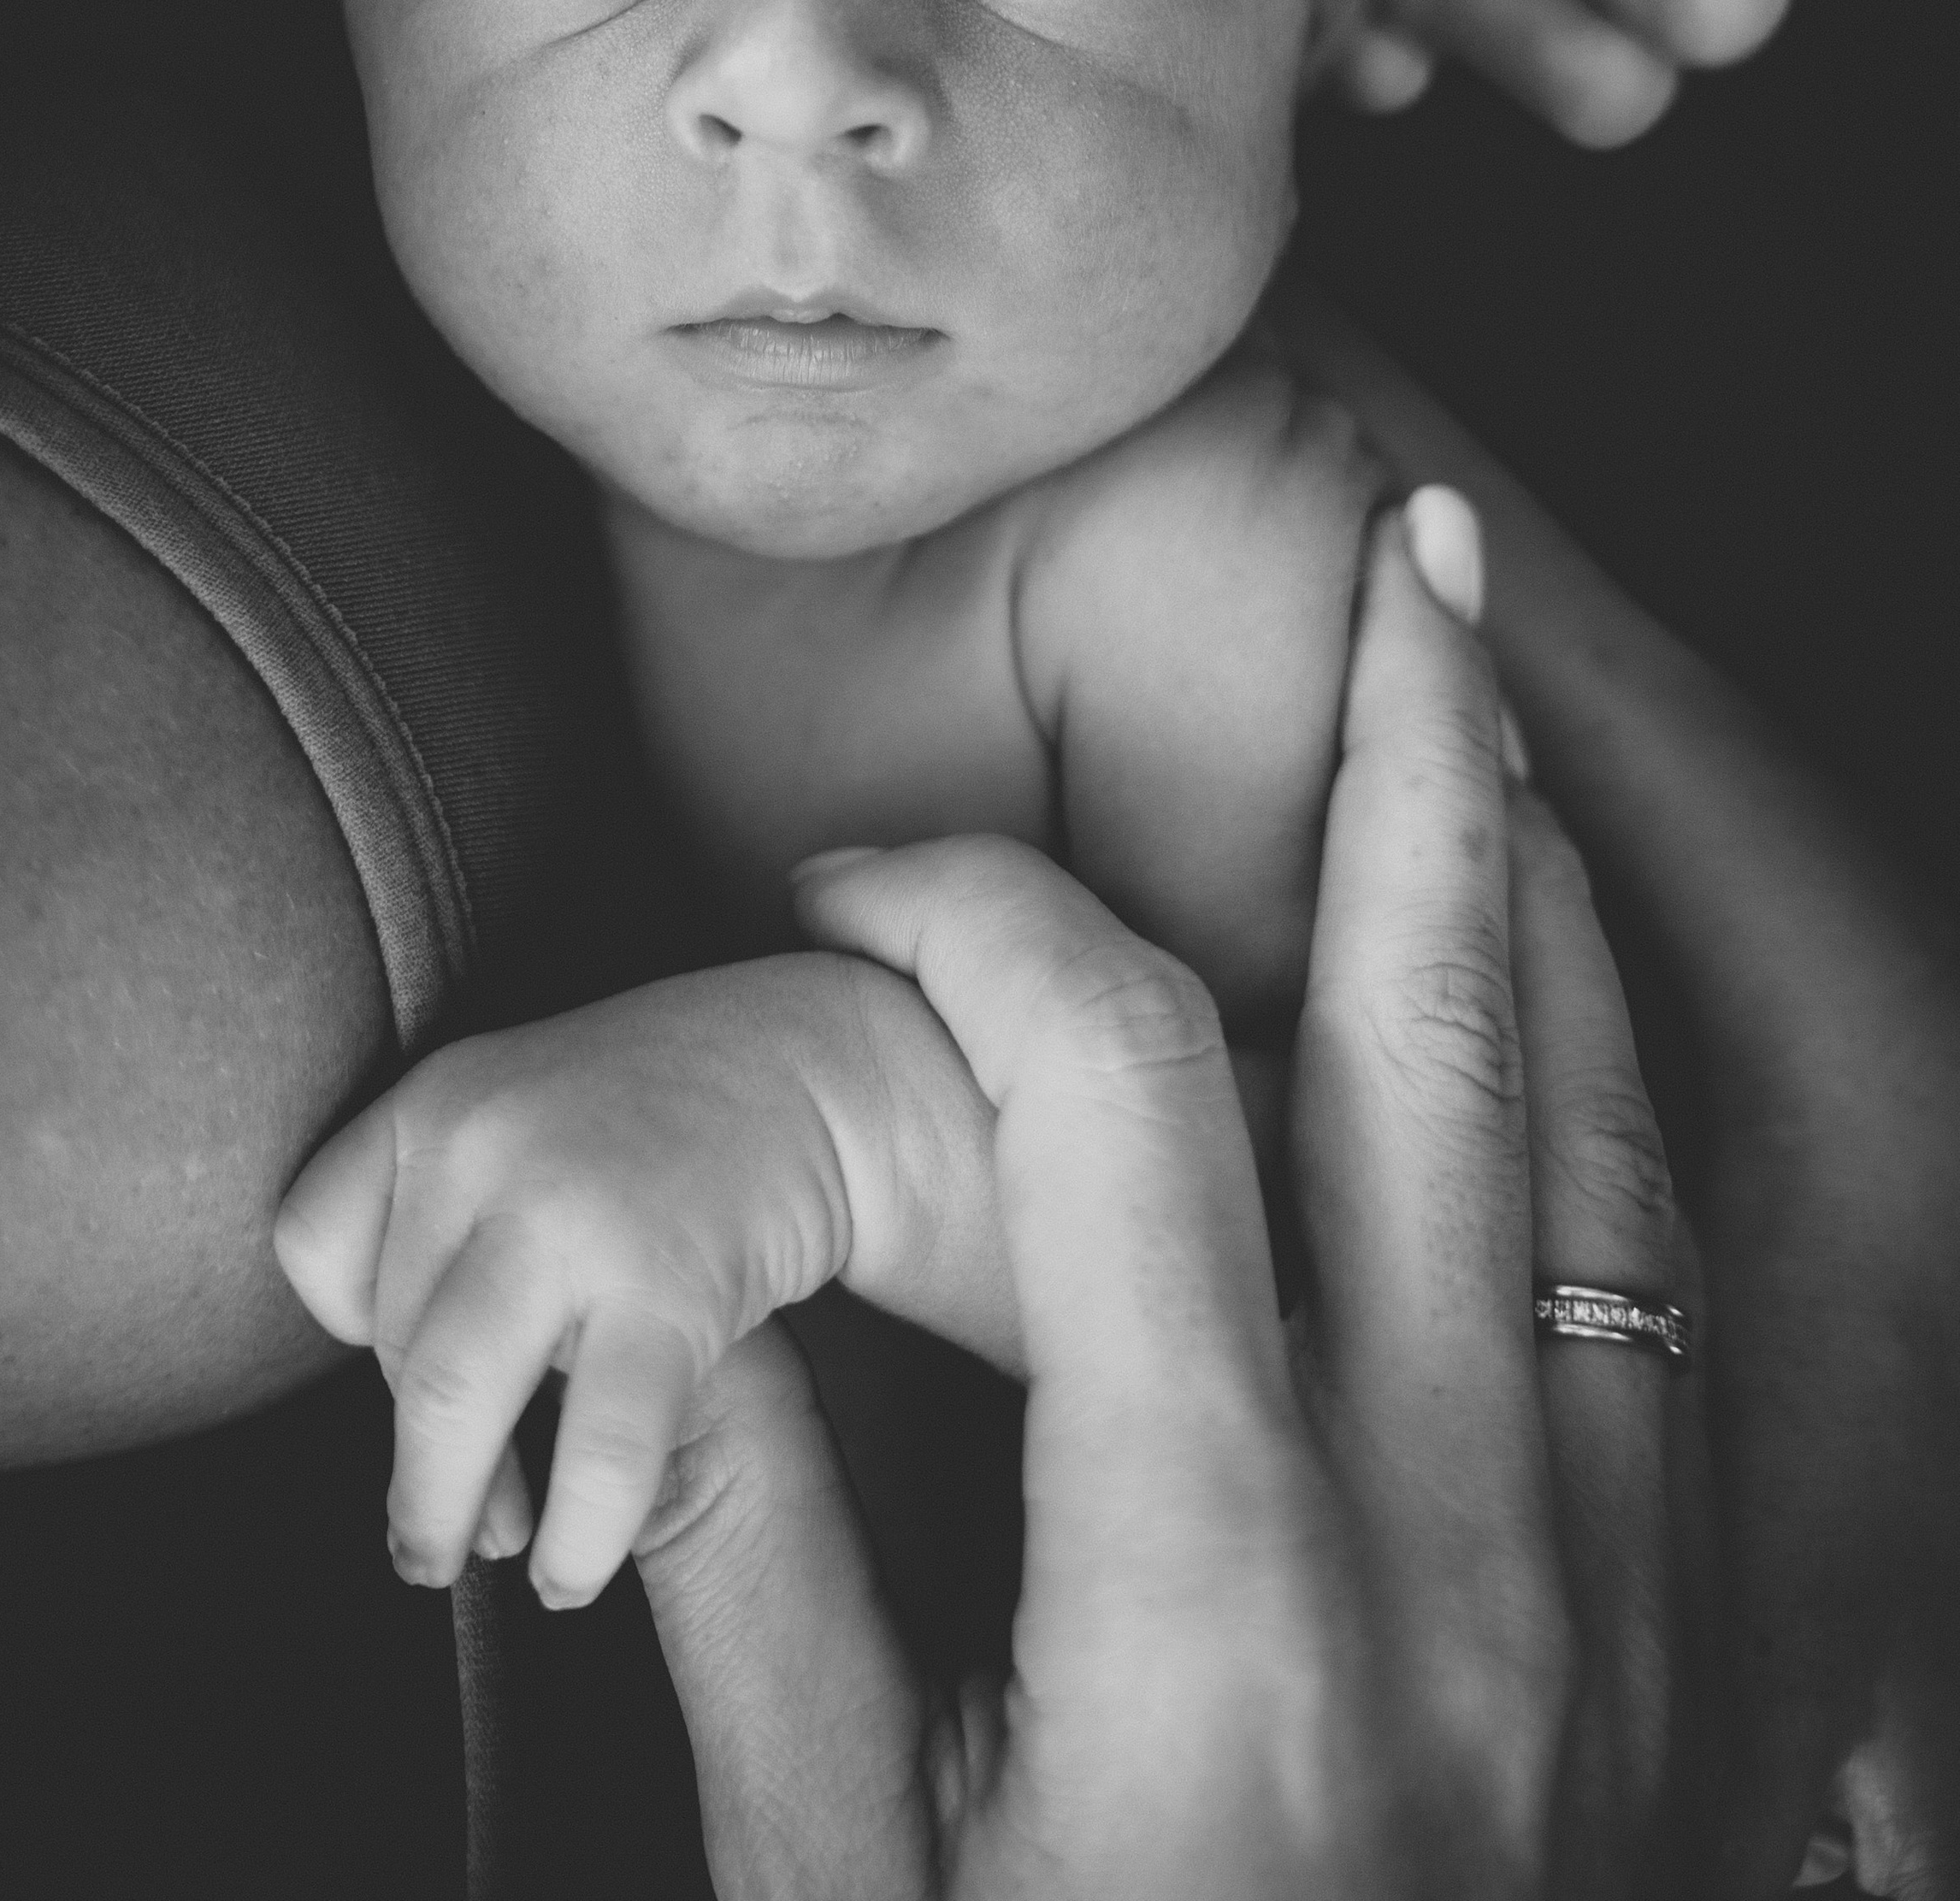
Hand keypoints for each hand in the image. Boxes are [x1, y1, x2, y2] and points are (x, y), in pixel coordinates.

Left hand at [270, 953, 1014, 1608]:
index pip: (318, 1246)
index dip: (351, 1331)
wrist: (810, 1064)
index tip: (404, 1368)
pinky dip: (573, 1539)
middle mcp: (481, 1145)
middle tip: (434, 1536)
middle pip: (394, 1346)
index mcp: (436, 1097)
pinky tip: (572, 1571)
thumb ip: (449, 1220)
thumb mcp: (516, 1111)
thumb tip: (420, 1422)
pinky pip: (594, 1450)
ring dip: (451, 1515)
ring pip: (452, 1407)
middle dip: (418, 1459)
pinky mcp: (662, 1285)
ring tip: (490, 1559)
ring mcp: (567, 1213)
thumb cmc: (651, 1116)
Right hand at [635, 498, 1708, 1898]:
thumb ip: (744, 1572)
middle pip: (1450, 1050)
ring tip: (1492, 717)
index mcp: (1219, 1599)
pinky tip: (1570, 1028)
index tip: (852, 902)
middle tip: (1414, 552)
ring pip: (1598, 1153)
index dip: (970, 933)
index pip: (1115, 1107)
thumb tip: (650, 1303)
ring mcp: (1604, 1612)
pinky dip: (1612, 1112)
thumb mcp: (840, 1899)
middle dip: (1426, 764)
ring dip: (1540, 905)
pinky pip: (1669, 1312)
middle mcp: (1452, 1556)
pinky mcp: (1668, 1673)